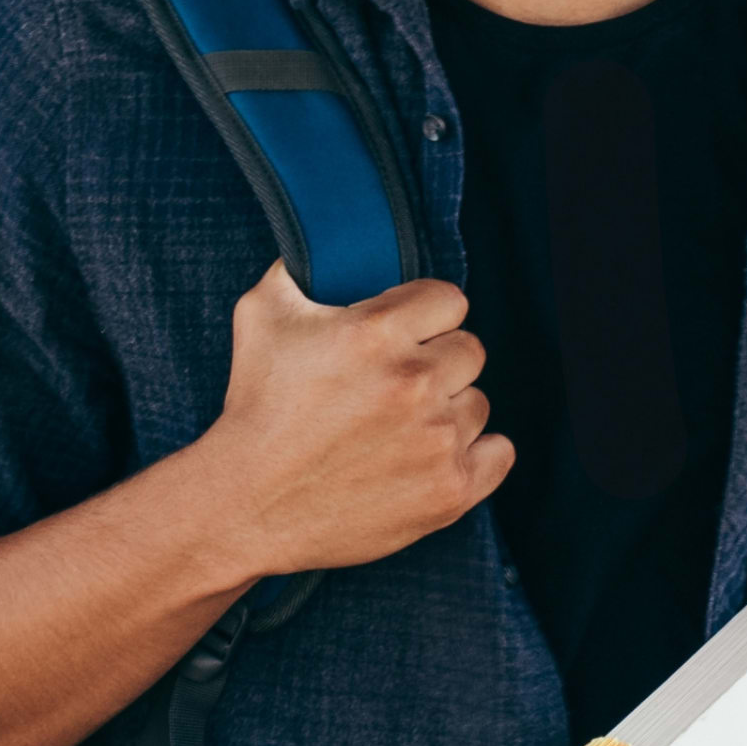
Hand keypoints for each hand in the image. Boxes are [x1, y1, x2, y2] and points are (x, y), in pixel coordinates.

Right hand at [193, 264, 511, 576]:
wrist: (247, 505)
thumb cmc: (255, 407)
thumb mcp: (262, 315)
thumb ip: (302, 268)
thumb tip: (330, 240)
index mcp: (378, 333)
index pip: (450, 300)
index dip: (424, 315)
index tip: (402, 335)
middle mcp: (416, 382)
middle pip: (470, 349)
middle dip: (436, 362)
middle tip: (393, 386)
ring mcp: (438, 440)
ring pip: (477, 403)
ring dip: (447, 412)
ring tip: (397, 430)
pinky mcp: (449, 490)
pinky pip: (499, 454)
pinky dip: (475, 455)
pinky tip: (431, 456)